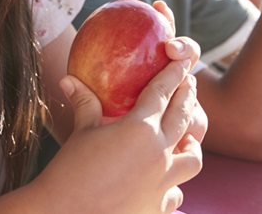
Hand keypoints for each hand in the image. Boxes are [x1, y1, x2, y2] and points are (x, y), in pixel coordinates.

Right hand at [36, 34, 204, 212]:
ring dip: (191, 145)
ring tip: (188, 139)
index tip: (182, 63)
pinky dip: (172, 185)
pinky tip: (165, 182)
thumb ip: (84, 103)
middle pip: (183, 117)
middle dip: (187, 97)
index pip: (162, 93)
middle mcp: (159, 154)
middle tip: (189, 84)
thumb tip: (69, 79)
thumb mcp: (81, 133)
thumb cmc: (68, 171)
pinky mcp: (158, 208)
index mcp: (140, 129)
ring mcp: (162, 184)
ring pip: (193, 159)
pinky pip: (176, 194)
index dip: (173, 74)